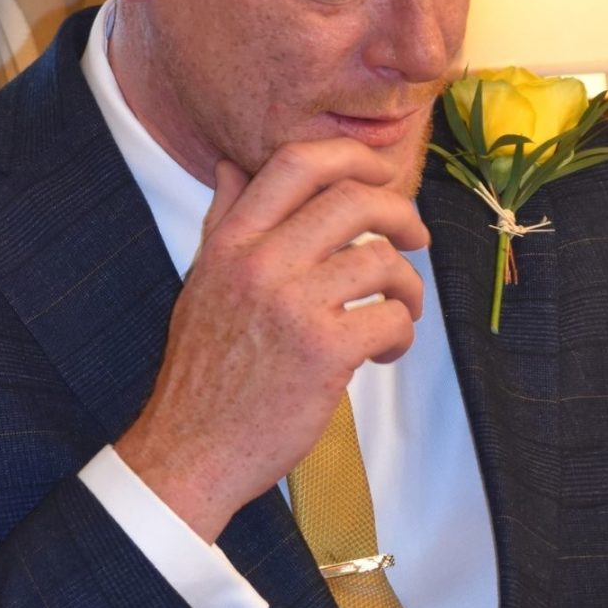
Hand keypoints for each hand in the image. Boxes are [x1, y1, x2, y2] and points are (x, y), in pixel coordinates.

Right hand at [116, 138, 428, 540]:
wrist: (191, 450)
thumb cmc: (203, 374)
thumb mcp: (201, 283)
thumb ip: (223, 222)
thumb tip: (232, 166)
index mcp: (231, 243)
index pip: (296, 164)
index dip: (352, 157)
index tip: (382, 173)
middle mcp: (260, 264)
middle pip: (353, 200)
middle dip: (402, 214)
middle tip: (417, 238)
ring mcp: (294, 306)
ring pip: (383, 260)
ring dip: (408, 286)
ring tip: (401, 310)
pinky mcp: (325, 351)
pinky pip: (391, 318)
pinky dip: (402, 334)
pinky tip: (384, 352)